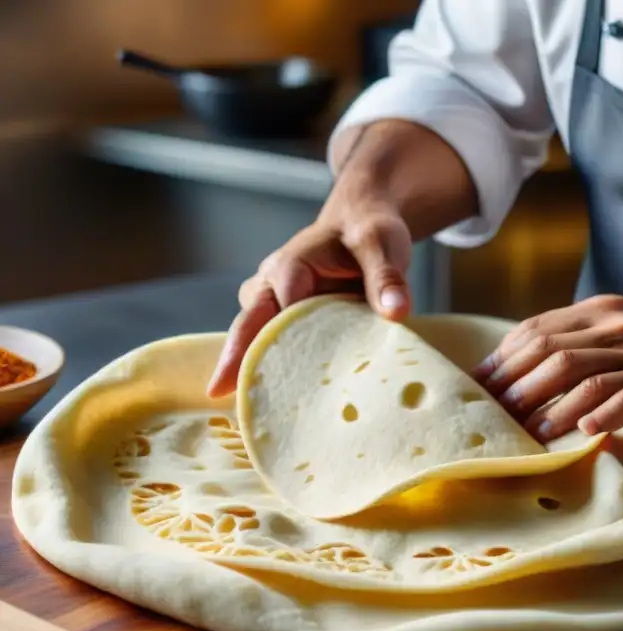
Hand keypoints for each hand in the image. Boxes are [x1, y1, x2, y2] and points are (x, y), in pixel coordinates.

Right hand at [207, 203, 412, 397]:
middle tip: (219, 393)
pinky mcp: (282, 318)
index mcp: (291, 266)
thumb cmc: (368, 230)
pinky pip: (270, 343)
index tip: (285, 372)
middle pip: (249, 325)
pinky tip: (273, 404)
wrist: (361, 223)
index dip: (283, 340)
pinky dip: (270, 367)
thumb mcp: (382, 244)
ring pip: (254, 337)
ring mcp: (272, 302)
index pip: (281, 308)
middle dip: (236, 358)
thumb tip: (396, 312)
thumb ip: (387, 277)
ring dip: (251, 366)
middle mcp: (271, 284)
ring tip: (249, 407)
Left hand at [472, 295, 622, 440]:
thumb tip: (520, 378)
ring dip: (548, 407)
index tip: (480, 388)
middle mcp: (621, 326)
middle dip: (516, 386)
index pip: (537, 330)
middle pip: (552, 352)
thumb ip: (582, 345)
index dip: (503, 360)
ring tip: (527, 432)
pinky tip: (581, 434)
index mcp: (603, 311)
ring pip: (583, 376)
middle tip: (495, 417)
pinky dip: (599, 416)